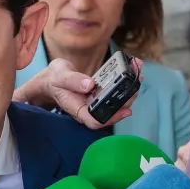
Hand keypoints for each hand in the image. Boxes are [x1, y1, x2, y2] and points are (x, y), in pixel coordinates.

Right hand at [13, 57, 141, 129]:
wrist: (51, 79)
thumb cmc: (53, 79)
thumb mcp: (60, 77)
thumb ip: (73, 81)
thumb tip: (89, 85)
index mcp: (78, 109)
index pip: (96, 121)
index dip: (112, 118)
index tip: (126, 110)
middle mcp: (89, 108)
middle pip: (111, 112)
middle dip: (126, 99)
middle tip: (137, 84)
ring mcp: (95, 101)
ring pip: (115, 101)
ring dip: (128, 88)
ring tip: (138, 72)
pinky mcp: (100, 93)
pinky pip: (114, 90)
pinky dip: (124, 79)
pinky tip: (132, 67)